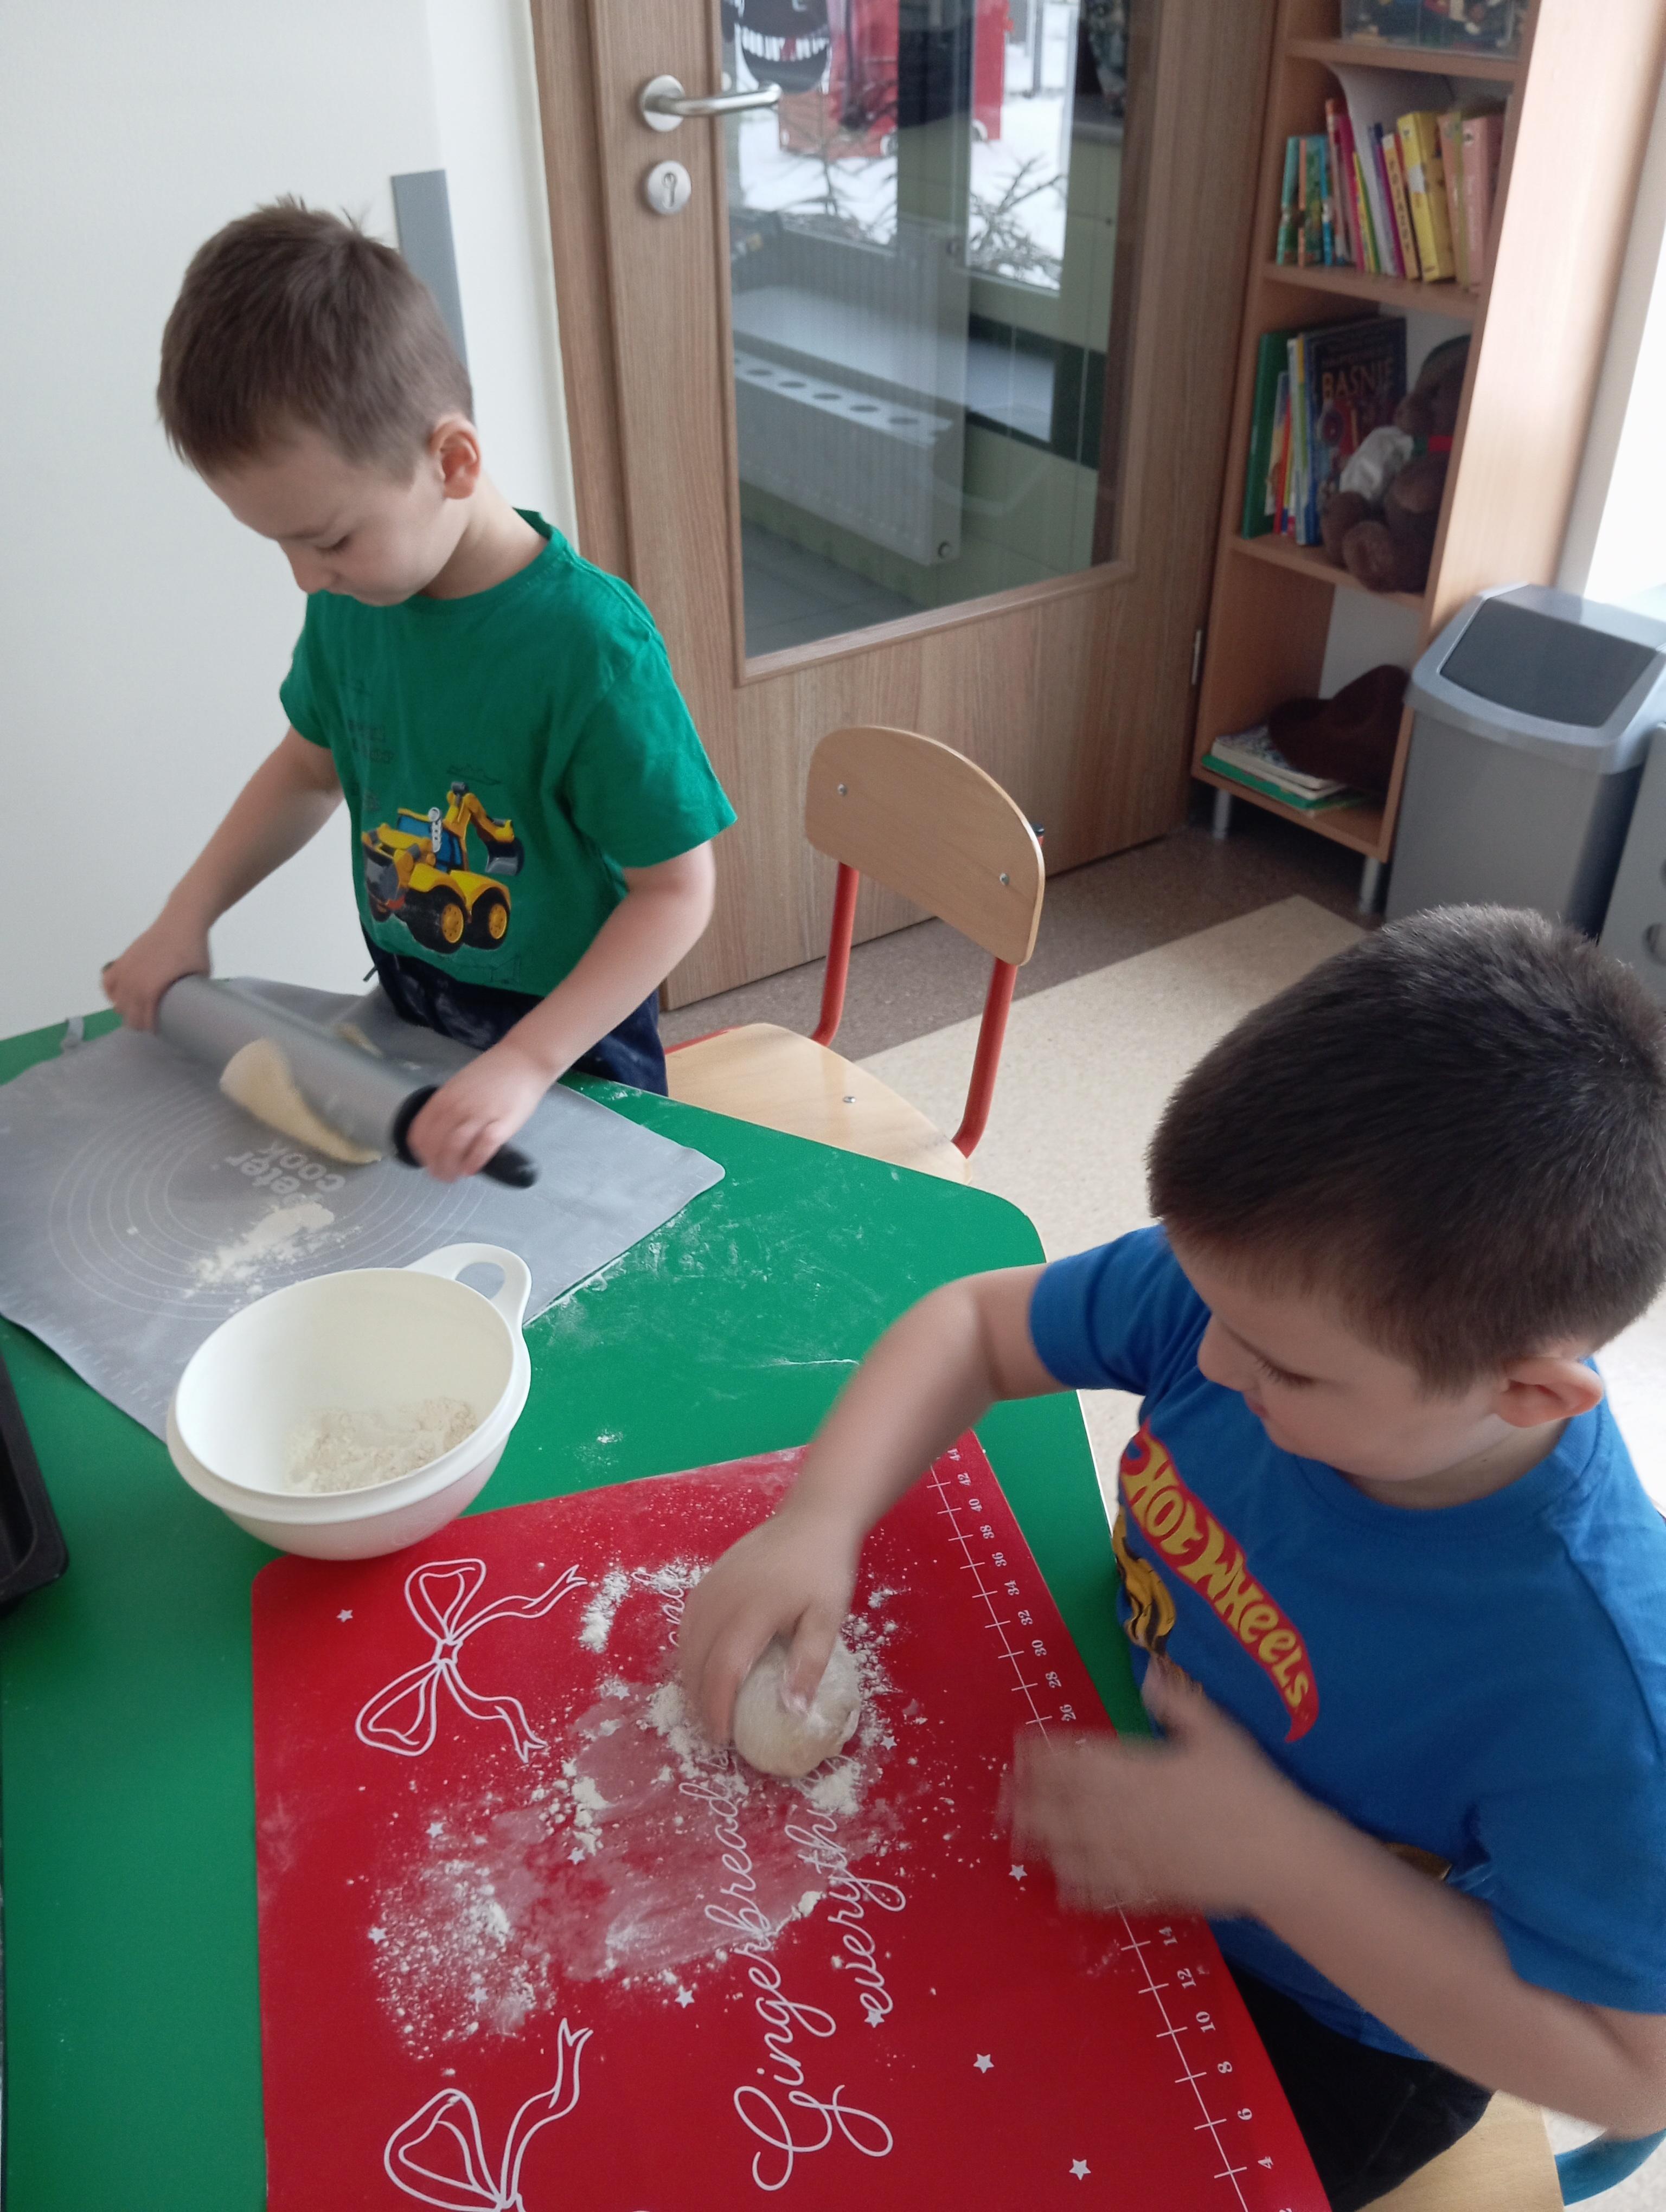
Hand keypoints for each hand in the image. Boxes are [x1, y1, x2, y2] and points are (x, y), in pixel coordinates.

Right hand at [101, 910, 210, 1029]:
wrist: (181, 921)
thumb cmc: (194, 949)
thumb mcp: (200, 976)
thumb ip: (193, 993)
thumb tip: (196, 1006)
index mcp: (151, 988)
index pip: (144, 1018)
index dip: (149, 1027)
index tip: (157, 1031)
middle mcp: (134, 981)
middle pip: (128, 1012)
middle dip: (136, 1021)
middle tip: (148, 1024)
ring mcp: (125, 969)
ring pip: (116, 999)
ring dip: (124, 1008)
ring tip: (135, 1011)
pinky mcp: (122, 959)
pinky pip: (108, 981)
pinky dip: (111, 991)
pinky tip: (119, 995)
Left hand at [404, 1037, 550, 1181]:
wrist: (524, 1060)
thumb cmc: (492, 1074)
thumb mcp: (459, 1086)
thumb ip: (448, 1107)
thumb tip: (440, 1134)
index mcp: (443, 1098)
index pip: (420, 1133)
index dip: (421, 1153)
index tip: (427, 1162)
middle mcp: (456, 1107)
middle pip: (435, 1145)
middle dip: (435, 1166)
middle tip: (442, 1175)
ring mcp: (478, 1115)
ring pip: (454, 1148)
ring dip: (450, 1168)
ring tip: (454, 1176)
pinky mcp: (501, 1123)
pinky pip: (482, 1148)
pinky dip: (474, 1162)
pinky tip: (471, 1170)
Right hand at [679, 1496, 863, 1743]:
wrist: (812, 1520)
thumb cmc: (825, 1570)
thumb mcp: (829, 1618)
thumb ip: (809, 1664)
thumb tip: (792, 1712)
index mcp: (753, 1611)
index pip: (724, 1669)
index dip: (718, 1708)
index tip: (723, 1739)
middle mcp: (723, 1599)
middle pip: (697, 1660)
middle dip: (699, 1701)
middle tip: (711, 1733)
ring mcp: (711, 1586)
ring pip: (687, 1642)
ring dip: (689, 1679)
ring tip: (703, 1707)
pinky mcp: (708, 1578)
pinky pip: (687, 1622)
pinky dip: (687, 1651)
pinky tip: (698, 1667)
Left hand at [1011, 1662, 1314, 1916]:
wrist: (1279, 1854)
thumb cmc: (1250, 1788)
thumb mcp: (1218, 1734)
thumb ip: (1179, 1704)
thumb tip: (1150, 1672)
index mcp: (1139, 1771)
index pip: (1080, 1759)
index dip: (1047, 1754)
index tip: (1022, 1748)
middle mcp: (1127, 1812)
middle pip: (1066, 1805)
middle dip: (1030, 1798)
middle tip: (1000, 1796)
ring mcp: (1136, 1854)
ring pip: (1078, 1848)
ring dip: (1043, 1842)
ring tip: (1015, 1838)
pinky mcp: (1152, 1888)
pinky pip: (1108, 1889)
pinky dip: (1081, 1887)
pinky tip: (1062, 1886)